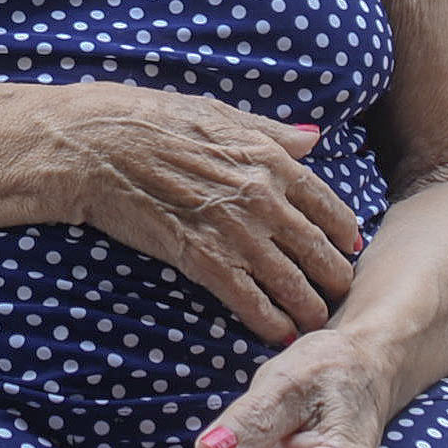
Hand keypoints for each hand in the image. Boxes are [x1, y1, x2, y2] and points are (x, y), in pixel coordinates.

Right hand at [51, 84, 362, 346]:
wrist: (97, 145)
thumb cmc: (151, 119)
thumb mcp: (218, 113)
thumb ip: (270, 131)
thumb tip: (313, 136)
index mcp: (268, 158)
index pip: (326, 203)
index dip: (342, 231)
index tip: (349, 246)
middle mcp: (261, 198)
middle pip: (317, 249)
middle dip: (334, 276)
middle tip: (341, 293)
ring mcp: (234, 232)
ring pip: (290, 281)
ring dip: (309, 307)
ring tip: (318, 323)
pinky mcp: (203, 259)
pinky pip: (248, 299)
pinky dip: (268, 321)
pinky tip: (279, 334)